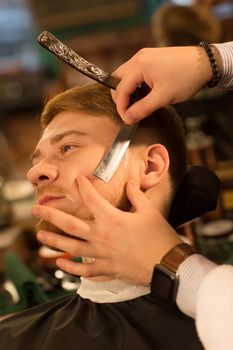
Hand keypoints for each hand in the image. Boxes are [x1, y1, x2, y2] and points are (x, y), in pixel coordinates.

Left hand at [32, 176, 181, 284]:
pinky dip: (71, 268)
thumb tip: (129, 183)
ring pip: (71, 248)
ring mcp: (101, 254)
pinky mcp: (106, 268)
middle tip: (35, 210)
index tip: (78, 179)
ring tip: (40, 237)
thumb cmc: (159, 236)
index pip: (92, 199)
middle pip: (70, 224)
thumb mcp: (148, 211)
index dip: (84, 186)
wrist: (166, 263)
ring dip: (54, 242)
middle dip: (51, 216)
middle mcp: (101, 236)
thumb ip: (136, 195)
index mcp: (112, 219)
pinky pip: (84, 270)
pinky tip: (61, 264)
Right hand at [111, 46, 212, 123]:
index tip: (127, 119)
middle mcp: (138, 57)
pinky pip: (136, 72)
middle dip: (121, 97)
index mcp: (139, 65)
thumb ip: (142, 109)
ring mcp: (145, 56)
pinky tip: (145, 93)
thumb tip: (128, 118)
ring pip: (126, 75)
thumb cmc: (186, 77)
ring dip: (128, 90)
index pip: (120, 89)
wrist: (206, 63)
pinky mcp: (151, 57)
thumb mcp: (163, 98)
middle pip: (118, 79)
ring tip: (138, 103)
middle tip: (129, 111)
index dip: (121, 107)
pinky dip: (136, 83)